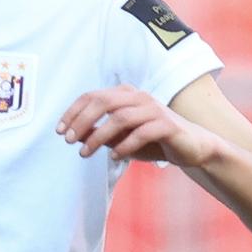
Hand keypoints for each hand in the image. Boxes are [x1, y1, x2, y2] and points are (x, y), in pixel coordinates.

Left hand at [56, 84, 222, 167]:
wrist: (191, 147)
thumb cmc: (153, 141)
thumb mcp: (121, 138)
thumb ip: (100, 133)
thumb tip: (74, 134)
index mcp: (126, 95)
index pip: (93, 96)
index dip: (73, 112)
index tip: (60, 131)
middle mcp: (139, 97)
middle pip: (103, 102)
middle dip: (82, 121)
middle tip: (69, 141)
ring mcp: (154, 109)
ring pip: (120, 118)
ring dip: (98, 136)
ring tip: (85, 153)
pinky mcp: (167, 125)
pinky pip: (141, 132)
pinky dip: (125, 145)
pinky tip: (115, 157)